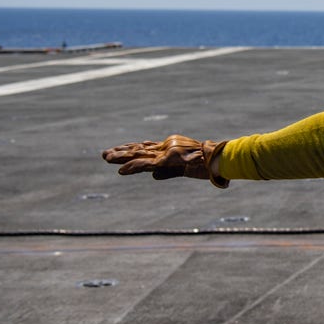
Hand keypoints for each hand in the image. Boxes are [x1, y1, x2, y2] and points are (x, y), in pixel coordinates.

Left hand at [102, 134, 228, 187]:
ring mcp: (166, 152)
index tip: (119, 149)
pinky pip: (147, 164)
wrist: (218, 158)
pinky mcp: (168, 160)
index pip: (147, 147)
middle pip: (139, 149)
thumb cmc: (206, 163)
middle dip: (122, 151)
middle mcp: (165, 146)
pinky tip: (121, 171)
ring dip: (122, 157)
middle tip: (105, 154)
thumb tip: (153, 176)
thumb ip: (167, 172)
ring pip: (139, 154)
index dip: (132, 148)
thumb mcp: (183, 168)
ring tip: (106, 159)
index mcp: (170, 147)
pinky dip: (134, 167)